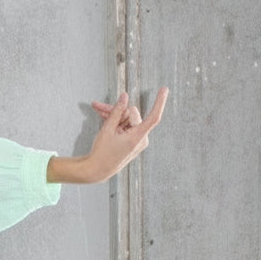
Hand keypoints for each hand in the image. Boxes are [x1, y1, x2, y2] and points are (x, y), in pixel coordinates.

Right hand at [47, 87, 168, 184]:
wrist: (97, 170)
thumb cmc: (102, 153)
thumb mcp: (107, 129)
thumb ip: (117, 111)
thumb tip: (125, 96)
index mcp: (137, 137)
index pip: (153, 117)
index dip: (159, 102)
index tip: (164, 89)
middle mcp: (141, 139)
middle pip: (132, 115)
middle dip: (116, 110)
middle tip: (98, 107)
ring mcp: (137, 141)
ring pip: (127, 119)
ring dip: (113, 116)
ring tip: (98, 112)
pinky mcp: (132, 142)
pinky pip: (126, 126)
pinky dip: (115, 122)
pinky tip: (103, 117)